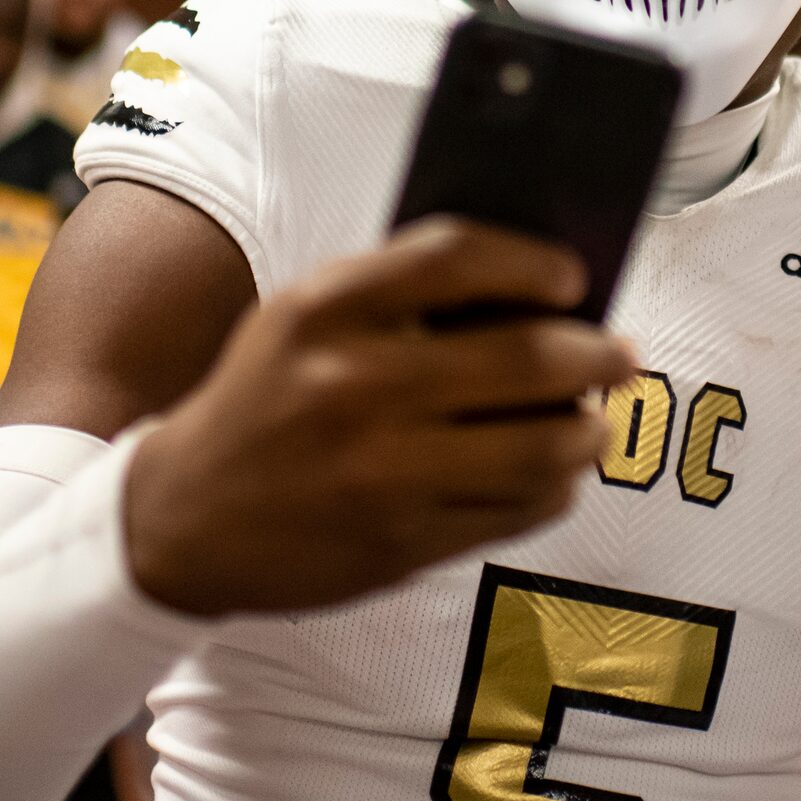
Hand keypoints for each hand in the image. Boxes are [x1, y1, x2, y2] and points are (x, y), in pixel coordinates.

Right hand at [124, 218, 635, 616]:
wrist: (179, 519)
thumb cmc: (263, 399)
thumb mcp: (301, 321)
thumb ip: (396, 293)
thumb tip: (531, 287)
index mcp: (326, 310)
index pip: (459, 257)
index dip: (533, 263)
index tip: (572, 278)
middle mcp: (356, 385)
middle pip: (527, 356)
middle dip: (597, 354)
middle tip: (621, 354)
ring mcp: (382, 471)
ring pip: (540, 447)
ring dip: (587, 430)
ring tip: (592, 421)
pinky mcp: (401, 542)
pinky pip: (516, 511)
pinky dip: (553, 488)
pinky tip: (553, 473)